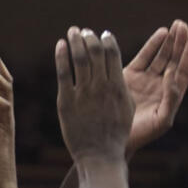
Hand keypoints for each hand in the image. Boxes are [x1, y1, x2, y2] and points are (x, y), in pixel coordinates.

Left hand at [55, 28, 133, 162]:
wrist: (99, 156)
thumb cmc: (115, 134)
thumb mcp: (127, 109)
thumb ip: (122, 88)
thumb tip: (119, 71)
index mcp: (119, 87)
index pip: (114, 54)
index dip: (107, 41)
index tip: (102, 34)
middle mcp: (102, 87)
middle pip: (96, 52)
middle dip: (90, 37)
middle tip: (84, 31)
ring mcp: (84, 94)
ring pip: (80, 59)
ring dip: (76, 41)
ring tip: (72, 31)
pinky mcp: (66, 101)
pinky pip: (63, 73)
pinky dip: (62, 56)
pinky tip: (60, 45)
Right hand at [124, 20, 187, 154]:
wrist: (116, 139)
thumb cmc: (141, 135)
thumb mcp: (162, 120)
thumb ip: (171, 98)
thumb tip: (173, 74)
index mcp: (170, 96)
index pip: (183, 72)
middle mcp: (159, 86)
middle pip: (172, 60)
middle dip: (178, 43)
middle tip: (182, 25)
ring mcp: (144, 80)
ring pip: (160, 56)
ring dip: (168, 42)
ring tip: (174, 26)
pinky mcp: (128, 77)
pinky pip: (142, 58)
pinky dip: (151, 46)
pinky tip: (160, 34)